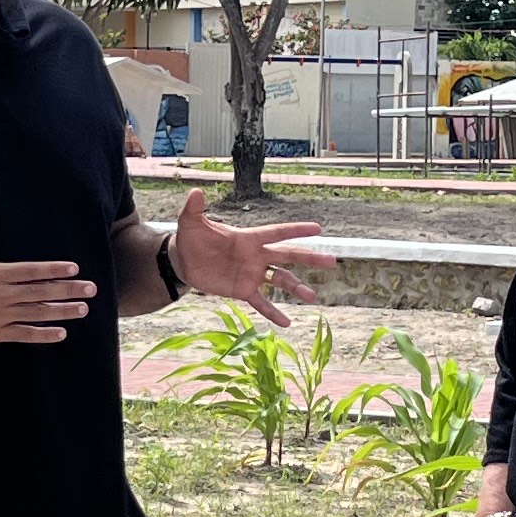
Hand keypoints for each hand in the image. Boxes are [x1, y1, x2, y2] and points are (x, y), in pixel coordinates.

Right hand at [0, 199, 93, 346]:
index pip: (31, 271)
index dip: (54, 270)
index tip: (74, 269)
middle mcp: (0, 294)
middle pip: (41, 292)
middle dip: (68, 290)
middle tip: (91, 289)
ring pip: (37, 313)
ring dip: (62, 312)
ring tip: (82, 309)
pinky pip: (23, 335)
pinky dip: (43, 335)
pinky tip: (60, 334)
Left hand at [168, 187, 331, 325]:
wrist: (184, 261)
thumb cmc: (191, 238)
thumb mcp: (190, 223)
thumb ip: (195, 209)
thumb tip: (196, 192)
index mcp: (249, 238)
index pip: (277, 233)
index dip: (296, 230)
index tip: (318, 228)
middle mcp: (256, 256)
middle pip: (288, 256)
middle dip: (309, 258)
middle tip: (332, 261)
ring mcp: (252, 274)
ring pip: (280, 280)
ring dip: (296, 288)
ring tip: (311, 297)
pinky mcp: (243, 290)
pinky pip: (261, 302)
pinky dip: (273, 313)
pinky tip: (287, 323)